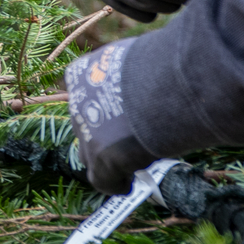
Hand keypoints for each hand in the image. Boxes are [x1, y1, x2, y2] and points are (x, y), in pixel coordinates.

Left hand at [64, 42, 154, 194]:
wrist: (166, 82)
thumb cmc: (163, 63)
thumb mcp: (139, 60)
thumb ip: (134, 73)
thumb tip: (154, 76)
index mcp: (82, 74)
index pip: (87, 97)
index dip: (106, 109)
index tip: (125, 115)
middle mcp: (77, 102)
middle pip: (88, 126)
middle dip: (104, 134)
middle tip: (130, 139)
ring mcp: (86, 131)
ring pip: (91, 154)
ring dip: (109, 159)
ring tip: (132, 163)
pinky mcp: (100, 157)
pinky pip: (103, 178)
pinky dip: (116, 182)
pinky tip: (129, 183)